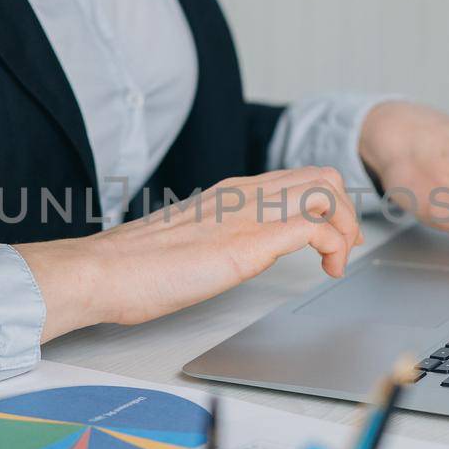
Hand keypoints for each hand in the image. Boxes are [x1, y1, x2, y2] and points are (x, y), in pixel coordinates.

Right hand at [17, 167, 362, 339]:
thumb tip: (227, 254)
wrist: (102, 272)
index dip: (327, 205)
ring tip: (338, 261)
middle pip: (321, 176)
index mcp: (229, 193)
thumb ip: (214, 240)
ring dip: (346, 227)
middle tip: (344, 248)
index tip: (332, 238)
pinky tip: (326, 270)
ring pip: (325, 192)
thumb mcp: (186, 244)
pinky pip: (315, 228)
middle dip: (347, 212)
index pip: (296, 178)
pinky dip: (335, 247)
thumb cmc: (131, 268)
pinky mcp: (248, 243)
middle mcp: (243, 195)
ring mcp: (247, 215)